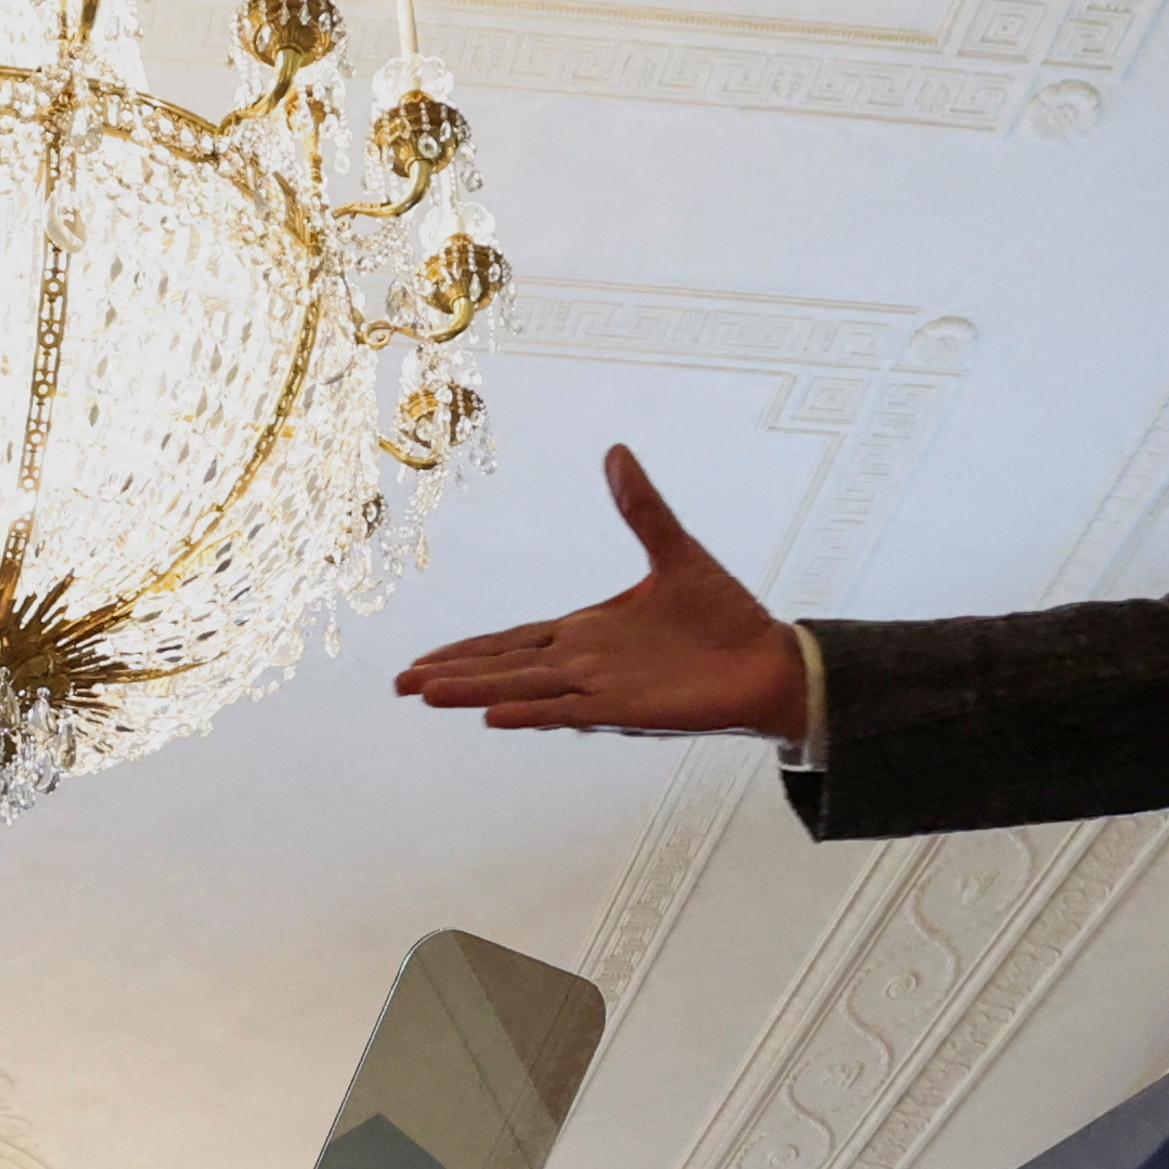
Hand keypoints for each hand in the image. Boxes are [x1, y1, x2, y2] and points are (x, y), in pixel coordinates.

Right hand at [386, 447, 809, 735]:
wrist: (769, 661)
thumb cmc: (725, 616)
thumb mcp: (676, 551)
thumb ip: (640, 507)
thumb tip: (616, 451)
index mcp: (588, 632)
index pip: (514, 641)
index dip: (468, 650)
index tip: (423, 660)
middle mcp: (585, 664)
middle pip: (504, 668)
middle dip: (451, 675)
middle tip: (399, 685)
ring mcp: (602, 689)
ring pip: (524, 690)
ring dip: (475, 692)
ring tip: (426, 695)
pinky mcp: (628, 710)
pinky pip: (570, 713)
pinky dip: (532, 713)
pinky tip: (494, 716)